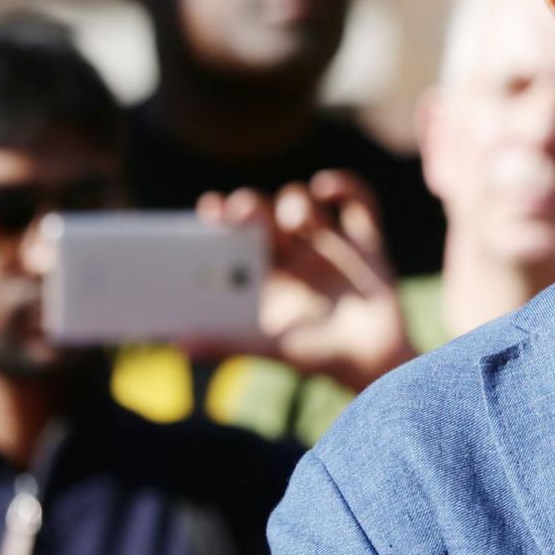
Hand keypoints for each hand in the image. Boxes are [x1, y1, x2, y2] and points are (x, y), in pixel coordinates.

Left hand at [196, 171, 414, 393]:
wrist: (374, 367)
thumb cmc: (319, 359)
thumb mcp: (269, 348)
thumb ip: (228, 343)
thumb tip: (179, 345)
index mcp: (267, 275)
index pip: (236, 236)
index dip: (222, 217)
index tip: (210, 210)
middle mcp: (295, 256)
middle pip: (266, 213)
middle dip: (252, 205)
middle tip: (241, 212)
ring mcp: (331, 247)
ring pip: (306, 204)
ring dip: (295, 203)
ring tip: (297, 224)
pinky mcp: (368, 245)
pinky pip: (360, 204)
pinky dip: (346, 187)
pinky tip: (325, 188)